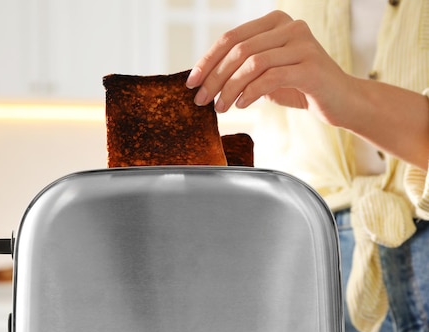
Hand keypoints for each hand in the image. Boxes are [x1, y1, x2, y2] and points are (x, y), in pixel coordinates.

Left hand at [185, 10, 351, 126]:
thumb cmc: (299, 87)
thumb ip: (242, 68)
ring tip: (220, 108)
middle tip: (201, 100)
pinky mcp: (312, 67)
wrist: (341, 101)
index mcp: (275, 22)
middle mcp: (291, 27)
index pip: (231, 38)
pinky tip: (242, 105)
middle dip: (214, 78)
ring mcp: (304, 45)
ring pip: (252, 64)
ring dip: (229, 89)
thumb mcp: (266, 73)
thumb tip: (203, 79)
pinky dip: (250, 93)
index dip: (207, 60)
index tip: (191, 82)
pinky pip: (271, 78)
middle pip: (239, 50)